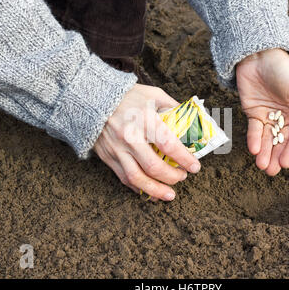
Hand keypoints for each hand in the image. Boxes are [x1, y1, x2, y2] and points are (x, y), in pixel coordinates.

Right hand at [94, 84, 200, 200]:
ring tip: (170, 194)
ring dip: (156, 190)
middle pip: (154, 166)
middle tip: (183, 176)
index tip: (195, 166)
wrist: (93, 99)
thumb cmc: (128, 96)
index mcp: (144, 118)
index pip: (169, 144)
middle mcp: (130, 136)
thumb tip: (191, 123)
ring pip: (137, 178)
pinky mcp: (108, 157)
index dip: (184, 159)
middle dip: (172, 176)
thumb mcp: (154, 95)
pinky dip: (139, 187)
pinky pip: (124, 178)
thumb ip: (173, 108)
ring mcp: (117, 149)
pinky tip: (151, 190)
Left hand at [236, 48, 288, 175]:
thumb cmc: (286, 73)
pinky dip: (254, 140)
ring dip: (265, 153)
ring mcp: (269, 117)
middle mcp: (286, 118)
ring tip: (262, 166)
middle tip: (271, 171)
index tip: (286, 164)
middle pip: (282, 142)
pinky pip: (254, 130)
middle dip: (277, 156)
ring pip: (268, 139)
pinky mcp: (253, 113)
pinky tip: (254, 150)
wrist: (260, 57)